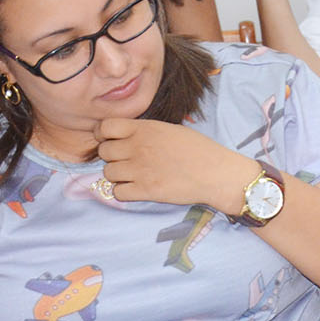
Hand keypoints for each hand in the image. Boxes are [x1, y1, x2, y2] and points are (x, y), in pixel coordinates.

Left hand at [94, 118, 254, 210]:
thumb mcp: (171, 130)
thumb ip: (146, 131)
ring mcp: (140, 170)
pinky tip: (137, 188)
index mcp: (145, 129)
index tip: (110, 140)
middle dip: (112, 157)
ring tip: (134, 175)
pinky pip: (118, 192)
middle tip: (126, 160)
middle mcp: (138, 147)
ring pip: (108, 173)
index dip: (103, 134)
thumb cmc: (200, 150)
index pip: (105, 127)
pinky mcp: (145, 191)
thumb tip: (128, 135)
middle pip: (103, 152)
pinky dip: (124, 192)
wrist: (216, 173)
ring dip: (117, 175)